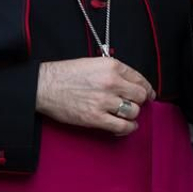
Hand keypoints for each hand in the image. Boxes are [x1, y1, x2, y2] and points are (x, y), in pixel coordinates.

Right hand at [36, 57, 154, 136]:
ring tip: (126, 115)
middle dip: (139, 101)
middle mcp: (111, 82)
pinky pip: (122, 126)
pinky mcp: (96, 118)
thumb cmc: (64, 74)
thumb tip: (130, 83)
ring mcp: (104, 101)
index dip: (146, 89)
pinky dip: (127, 128)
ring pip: (133, 112)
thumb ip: (113, 71)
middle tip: (134, 104)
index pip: (140, 79)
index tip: (148, 94)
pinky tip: (125, 127)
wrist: (44, 86)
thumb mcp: (92, 63)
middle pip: (140, 96)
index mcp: (111, 66)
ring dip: (131, 115)